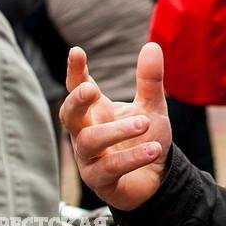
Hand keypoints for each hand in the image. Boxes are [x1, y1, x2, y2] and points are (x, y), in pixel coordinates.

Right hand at [59, 44, 171, 210]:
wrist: (157, 179)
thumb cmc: (146, 139)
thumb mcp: (151, 107)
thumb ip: (150, 81)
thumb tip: (151, 44)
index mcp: (96, 113)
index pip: (78, 89)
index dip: (75, 72)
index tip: (76, 51)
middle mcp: (87, 134)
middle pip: (69, 115)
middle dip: (76, 101)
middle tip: (93, 89)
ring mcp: (90, 159)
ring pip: (90, 141)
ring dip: (117, 130)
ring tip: (144, 123)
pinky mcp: (101, 181)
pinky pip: (111, 168)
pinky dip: (133, 157)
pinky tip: (154, 148)